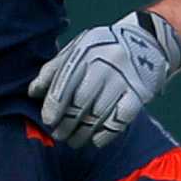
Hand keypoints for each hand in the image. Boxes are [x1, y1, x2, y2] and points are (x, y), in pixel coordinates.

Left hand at [29, 9, 180, 149]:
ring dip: (83, 133)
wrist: (147, 40)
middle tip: (59, 135)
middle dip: (67, 123)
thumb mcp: (77, 49)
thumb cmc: (102, 48)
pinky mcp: (139, 93)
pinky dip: (105, 134)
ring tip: (74, 141)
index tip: (48, 121)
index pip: (65, 83)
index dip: (54, 106)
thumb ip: (54, 69)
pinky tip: (95, 140)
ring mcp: (124, 79)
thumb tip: (33, 92)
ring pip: (98, 114)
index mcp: (85, 51)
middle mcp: (105, 64)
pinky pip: (120, 120)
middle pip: (80, 102)